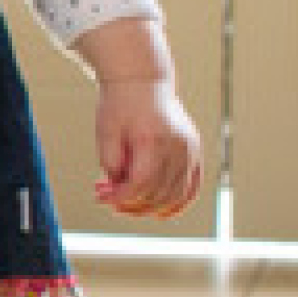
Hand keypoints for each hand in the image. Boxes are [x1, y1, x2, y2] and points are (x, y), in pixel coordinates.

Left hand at [93, 77, 205, 218]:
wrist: (143, 83)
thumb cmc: (120, 106)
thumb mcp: (106, 132)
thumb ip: (110, 163)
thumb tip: (117, 191)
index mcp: (153, 139)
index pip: (141, 182)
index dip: (121, 197)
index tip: (102, 198)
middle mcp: (178, 147)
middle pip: (159, 193)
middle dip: (131, 204)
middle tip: (108, 201)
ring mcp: (191, 151)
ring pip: (176, 196)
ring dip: (150, 207)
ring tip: (126, 204)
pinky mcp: (195, 153)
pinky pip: (192, 188)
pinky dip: (178, 204)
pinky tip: (159, 213)